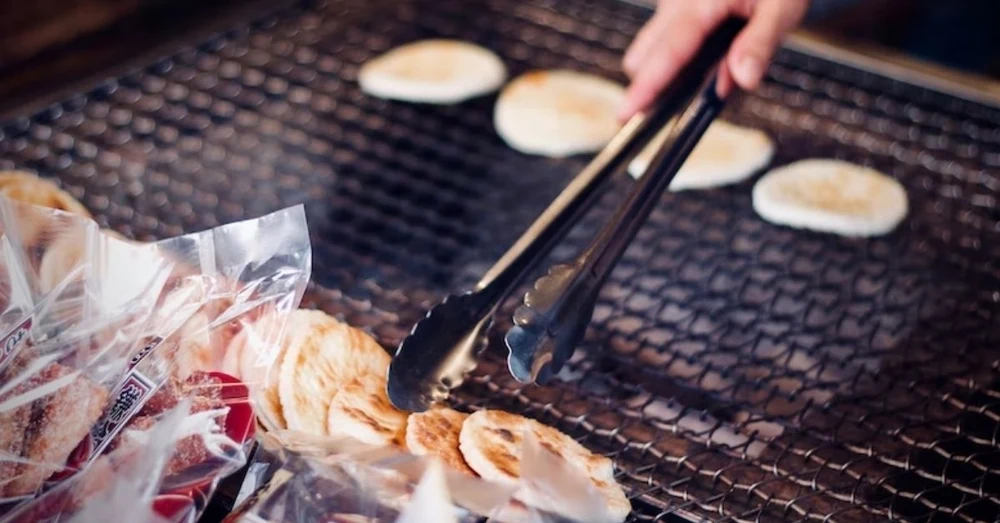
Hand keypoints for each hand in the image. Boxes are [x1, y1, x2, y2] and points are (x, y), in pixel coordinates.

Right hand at [619, 0, 808, 119]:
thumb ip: (760, 43)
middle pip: (644, 55)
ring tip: (716, 69)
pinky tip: (713, 51)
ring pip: (651, 46)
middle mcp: (678, 2)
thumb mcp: (782, 7)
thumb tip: (743, 78)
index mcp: (700, 3)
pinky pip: (665, 35)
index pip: (667, 52)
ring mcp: (673, 3)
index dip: (646, 86)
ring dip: (670, 68)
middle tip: (689, 97)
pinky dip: (680, 53)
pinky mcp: (675, 5)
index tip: (627, 113)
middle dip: (656, 83)